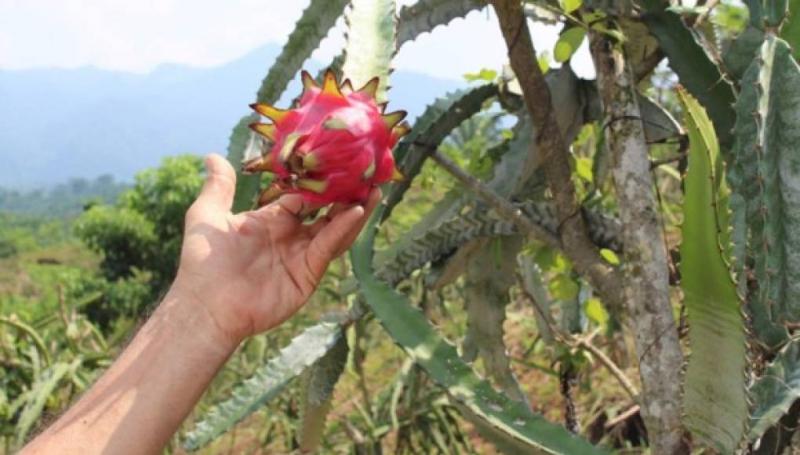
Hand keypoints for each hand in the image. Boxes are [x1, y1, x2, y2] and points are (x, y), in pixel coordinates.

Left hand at [171, 154, 379, 345]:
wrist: (207, 305)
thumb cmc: (202, 262)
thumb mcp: (207, 215)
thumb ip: (219, 187)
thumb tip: (213, 156)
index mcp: (272, 220)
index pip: (303, 195)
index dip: (319, 179)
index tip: (336, 160)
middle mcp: (291, 236)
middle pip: (326, 211)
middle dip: (345, 194)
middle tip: (367, 173)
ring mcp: (302, 255)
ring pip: (335, 228)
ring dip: (354, 210)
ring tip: (373, 189)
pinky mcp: (309, 272)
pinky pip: (329, 246)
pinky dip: (344, 229)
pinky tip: (356, 211)